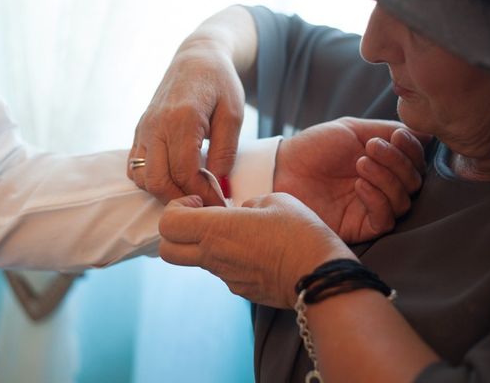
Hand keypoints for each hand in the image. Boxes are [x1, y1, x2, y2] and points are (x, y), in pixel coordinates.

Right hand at [128, 6, 256, 205]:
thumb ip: (226, 150)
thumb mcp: (234, 113)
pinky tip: (174, 177)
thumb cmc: (219, 83)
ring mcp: (143, 129)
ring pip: (142, 178)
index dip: (203, 194)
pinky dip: (151, 180)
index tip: (220, 203)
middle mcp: (156, 125)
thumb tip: (220, 184)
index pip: (184, 172)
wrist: (196, 58)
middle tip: (204, 202)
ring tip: (190, 190)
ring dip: (165, 191)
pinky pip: (135, 168)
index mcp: (182, 119)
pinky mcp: (139, 131)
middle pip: (157, 181)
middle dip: (181, 200)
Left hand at [159, 193, 355, 308]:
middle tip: (202, 217)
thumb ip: (249, 204)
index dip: (176, 207)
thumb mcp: (275, 200)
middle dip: (176, 232)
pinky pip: (224, 271)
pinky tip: (258, 250)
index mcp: (216, 230)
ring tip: (240, 232)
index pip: (167, 223)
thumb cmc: (300, 232)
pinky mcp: (242, 290)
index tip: (200, 201)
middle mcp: (214, 256)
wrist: (322, 277)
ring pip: (197, 260)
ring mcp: (227, 277)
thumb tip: (244, 212)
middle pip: (167, 250)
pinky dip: (231, 258)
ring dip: (207, 243)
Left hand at [274, 117, 430, 242]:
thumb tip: (424, 131)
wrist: (284, 168)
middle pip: (414, 182)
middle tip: (371, 149)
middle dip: (397, 162)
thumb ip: (386, 130)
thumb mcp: (351, 130)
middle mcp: (382, 187)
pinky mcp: (360, 227)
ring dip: (387, 178)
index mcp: (383, 164)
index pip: (415, 162)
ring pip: (403, 201)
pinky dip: (378, 199)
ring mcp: (371, 208)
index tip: (397, 136)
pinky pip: (385, 220)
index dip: (412, 149)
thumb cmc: (314, 147)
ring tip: (360, 164)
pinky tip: (359, 184)